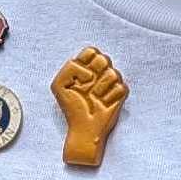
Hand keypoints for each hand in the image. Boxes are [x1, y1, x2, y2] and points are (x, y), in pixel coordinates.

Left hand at [51, 45, 128, 168]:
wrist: (83, 128)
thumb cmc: (72, 108)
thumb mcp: (59, 85)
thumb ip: (69, 69)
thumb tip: (89, 72)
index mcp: (85, 68)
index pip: (91, 51)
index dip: (87, 58)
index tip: (80, 73)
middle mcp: (99, 74)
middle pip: (104, 58)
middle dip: (96, 70)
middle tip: (88, 84)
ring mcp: (110, 85)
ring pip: (114, 73)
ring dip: (101, 86)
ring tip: (94, 97)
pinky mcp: (120, 96)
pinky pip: (121, 87)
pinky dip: (111, 96)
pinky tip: (103, 104)